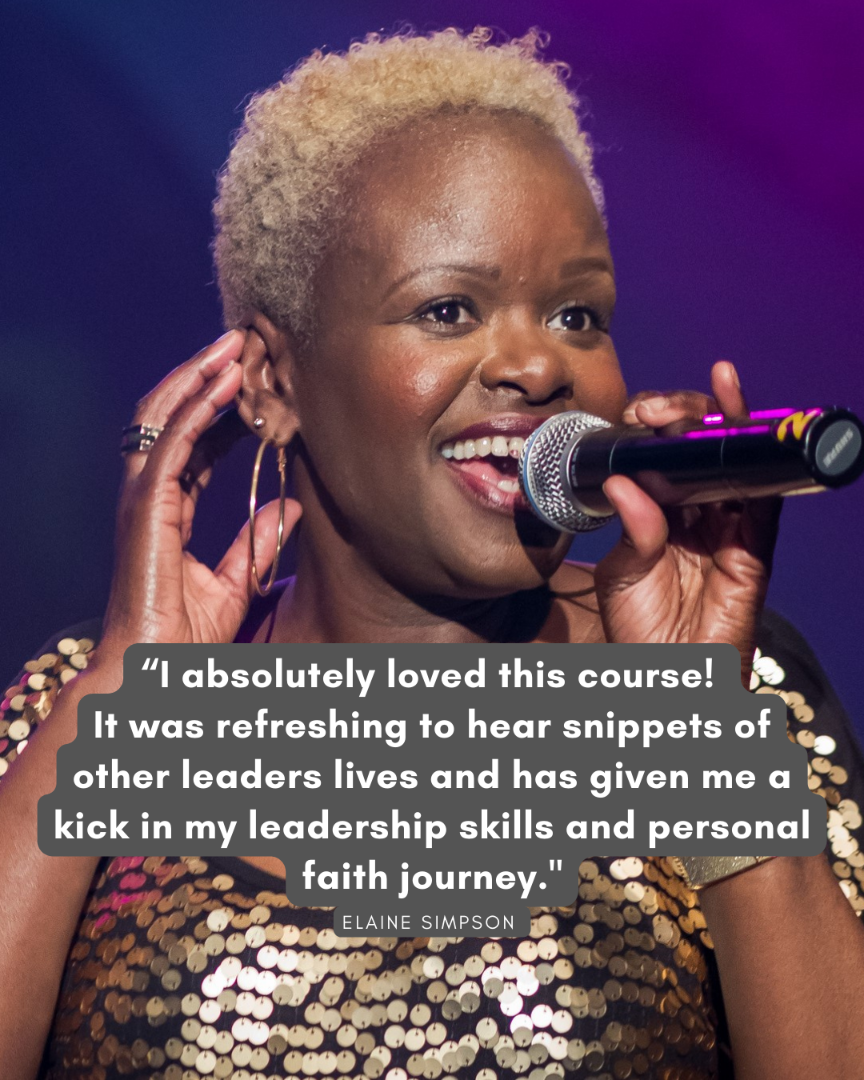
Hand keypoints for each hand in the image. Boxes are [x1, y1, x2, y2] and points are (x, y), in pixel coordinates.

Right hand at [98, 331, 301, 662]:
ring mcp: (142, 498)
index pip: (190, 441)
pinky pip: (172, 444)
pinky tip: (224, 384)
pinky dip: (196, 409)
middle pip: (170, 415)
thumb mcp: (236, 581)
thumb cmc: (186, 635)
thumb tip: (289, 507)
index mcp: (166, 508)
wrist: (156, 668)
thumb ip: (257, 540)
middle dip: (203, 375)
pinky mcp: (146, 507)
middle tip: (240, 343)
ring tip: (233, 345)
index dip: (218, 407)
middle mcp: (149, 495)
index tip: (251, 383)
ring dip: (198, 376)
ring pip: (163, 416)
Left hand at [594, 361, 781, 684]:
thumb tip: (624, 481)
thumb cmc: (641, 633)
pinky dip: (761, 460)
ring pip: (735, 462)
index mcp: (659, 516)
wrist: (669, 682)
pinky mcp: (755, 548)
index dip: (656, 430)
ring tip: (709, 393)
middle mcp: (697, 517)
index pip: (664, 459)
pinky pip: (764, 497)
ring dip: (724, 424)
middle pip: (701, 451)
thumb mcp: (622, 574)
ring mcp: (729, 529)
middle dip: (686, 417)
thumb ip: (631, 528)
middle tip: (659, 409)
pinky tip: (746, 428)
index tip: (638, 411)